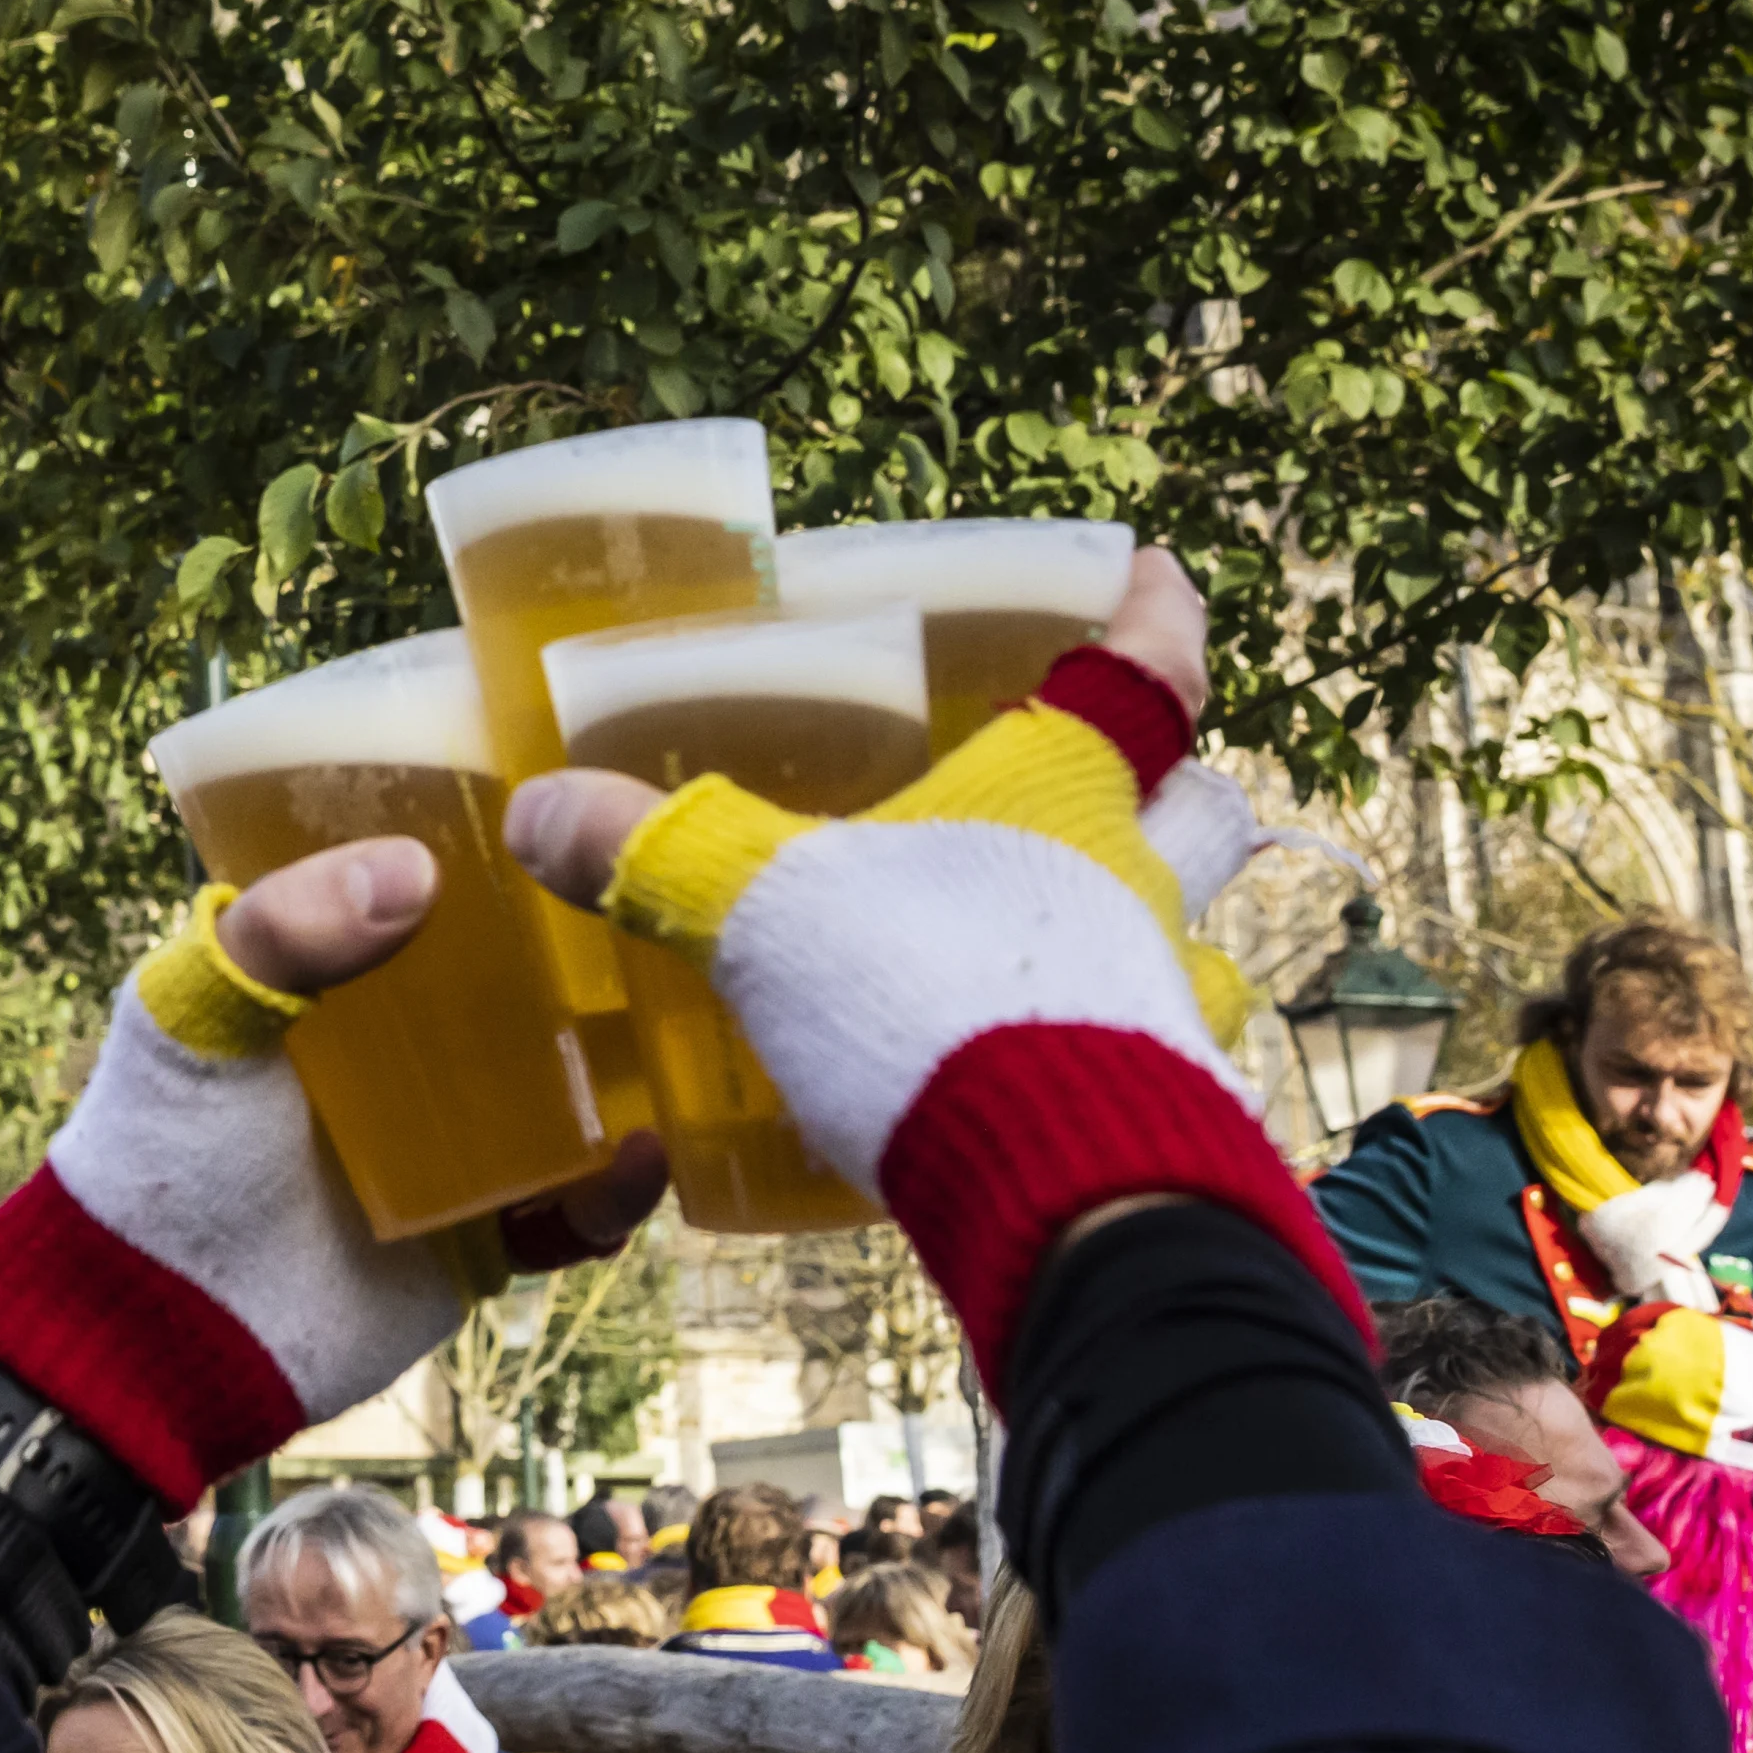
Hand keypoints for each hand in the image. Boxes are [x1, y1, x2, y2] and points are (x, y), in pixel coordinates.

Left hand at [0, 841, 667, 1509]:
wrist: (155, 1335)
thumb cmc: (157, 1154)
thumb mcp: (198, 1015)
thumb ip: (285, 933)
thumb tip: (417, 870)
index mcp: (336, 979)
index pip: (437, 896)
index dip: (507, 859)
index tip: (586, 815)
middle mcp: (404, 1055)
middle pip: (528, 996)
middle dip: (602, 971)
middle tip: (672, 933)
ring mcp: (447, 1147)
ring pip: (569, 1102)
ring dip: (628, 1084)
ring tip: (670, 1057)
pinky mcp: (474, 1238)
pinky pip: (566, 1213)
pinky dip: (610, 1196)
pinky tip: (641, 1163)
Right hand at [500, 553, 1363, 1402]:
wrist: (1046, 1183)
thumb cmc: (922, 997)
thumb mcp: (765, 911)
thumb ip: (658, 854)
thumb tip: (542, 811)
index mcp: (1064, 794)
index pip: (1146, 672)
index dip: (1155, 615)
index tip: (1154, 570)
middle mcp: (1142, 884)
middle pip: (1205, 809)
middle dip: (1180, 787)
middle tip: (1141, 780)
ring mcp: (1169, 1001)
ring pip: (1210, 941)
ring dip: (1175, 935)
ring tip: (1114, 946)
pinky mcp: (1166, 1110)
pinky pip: (1175, 1064)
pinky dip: (1142, 1059)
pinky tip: (1078, 1085)